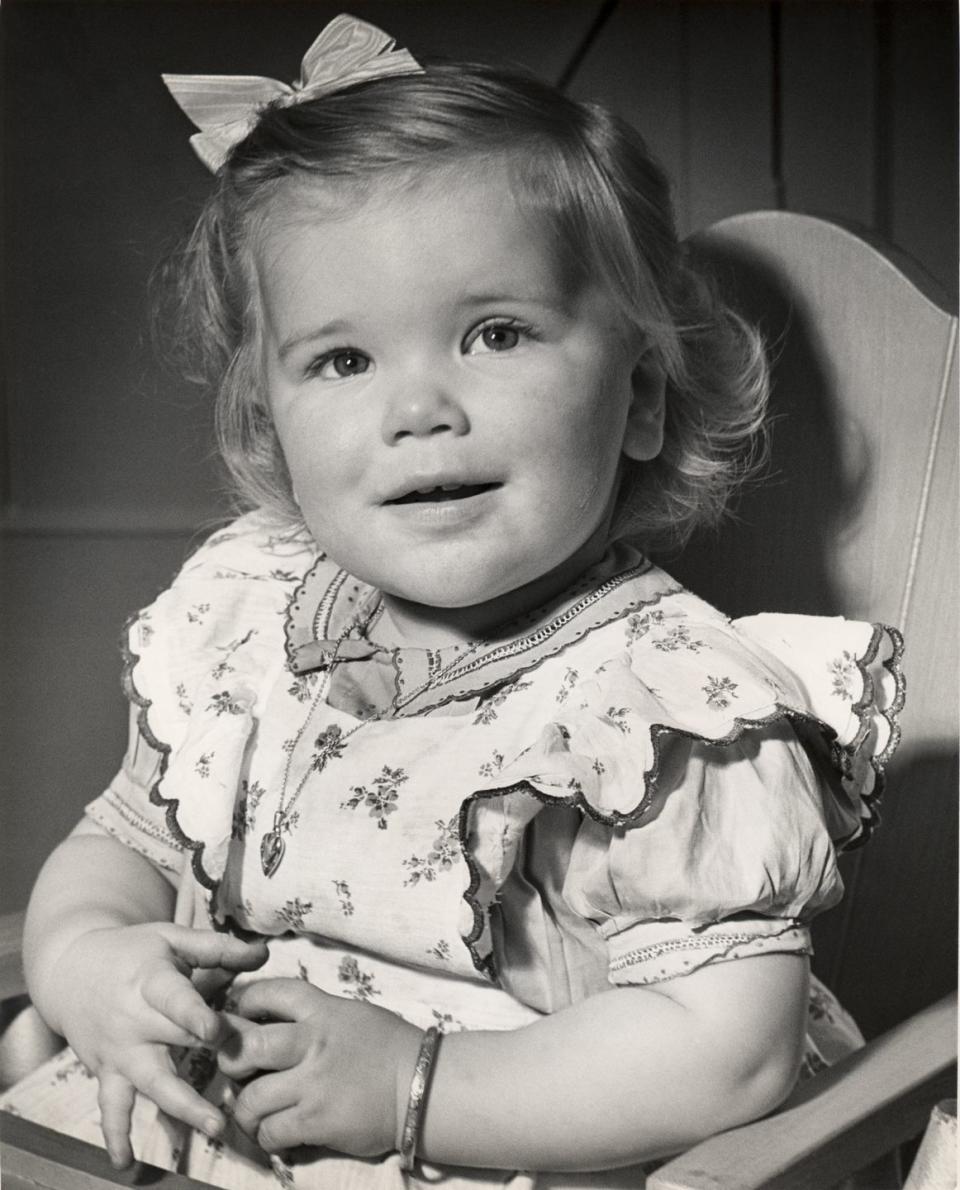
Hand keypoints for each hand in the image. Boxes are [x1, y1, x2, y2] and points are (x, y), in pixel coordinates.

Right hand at [54, 922, 267, 1166]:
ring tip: (214, 1127)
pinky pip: (111, 1108)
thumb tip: (265, 953)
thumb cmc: (135, 952)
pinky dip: (116, 1136)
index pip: (174, 999)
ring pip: (151, 1083)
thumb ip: (218, 947)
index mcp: (151, 981)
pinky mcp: (107, 1073)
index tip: (213, 1030)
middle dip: (212, 1055)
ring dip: (182, 1107)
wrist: (73, 969)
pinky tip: (126, 1164)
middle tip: (248, 1072)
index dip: (193, 1013)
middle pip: (175, 1041)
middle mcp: (133, 1020)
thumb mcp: (171, 939)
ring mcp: (119, 1051)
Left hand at [218, 979, 422, 1158]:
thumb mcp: (352, 1015)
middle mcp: (313, 1043)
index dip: (247, 1001)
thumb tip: (274, 1021)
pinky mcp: (317, 1122)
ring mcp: (314, 1084)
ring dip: (246, 1110)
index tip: (241, 1014)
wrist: (422, 1086)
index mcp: (322, 1011)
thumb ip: (315, 1016)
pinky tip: (277, 1134)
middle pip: (246, 1047)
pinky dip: (267, 1137)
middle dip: (231, 1060)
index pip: (272, 992)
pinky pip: (271, 1132)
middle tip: (237, 1071)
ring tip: (254, 1113)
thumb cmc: (389, 1047)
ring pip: (251, 1099)